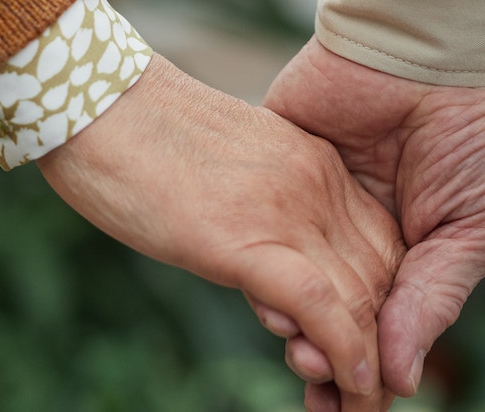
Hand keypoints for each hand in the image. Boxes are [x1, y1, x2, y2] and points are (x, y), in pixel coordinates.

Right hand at [37, 53, 404, 411]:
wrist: (101, 103)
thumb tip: (272, 263)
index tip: (368, 349)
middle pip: (380, 275)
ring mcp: (284, 207)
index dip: (383, 303)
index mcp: (314, 162)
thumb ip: (267, 209)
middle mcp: (315, 182)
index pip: (380, 242)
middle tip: (365, 396)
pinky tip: (350, 385)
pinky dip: (343, 352)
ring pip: (360, 297)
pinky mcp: (243, 237)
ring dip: (367, 367)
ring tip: (359, 409)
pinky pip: (317, 303)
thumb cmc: (150, 139)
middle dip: (382, 345)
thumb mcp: (234, 171)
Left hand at [265, 38, 484, 398]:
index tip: (351, 408)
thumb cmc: (471, 137)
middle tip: (314, 383)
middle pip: (325, 308)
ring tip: (298, 350)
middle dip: (320, 356)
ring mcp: (310, 196)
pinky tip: (269, 294)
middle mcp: (352, 230)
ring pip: (284, 273)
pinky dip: (261, 259)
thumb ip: (434, 297)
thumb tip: (400, 378)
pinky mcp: (276, 159)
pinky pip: (259, 221)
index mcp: (404, 250)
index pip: (377, 324)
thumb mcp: (476, 226)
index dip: (365, 368)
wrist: (429, 50)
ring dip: (287, 317)